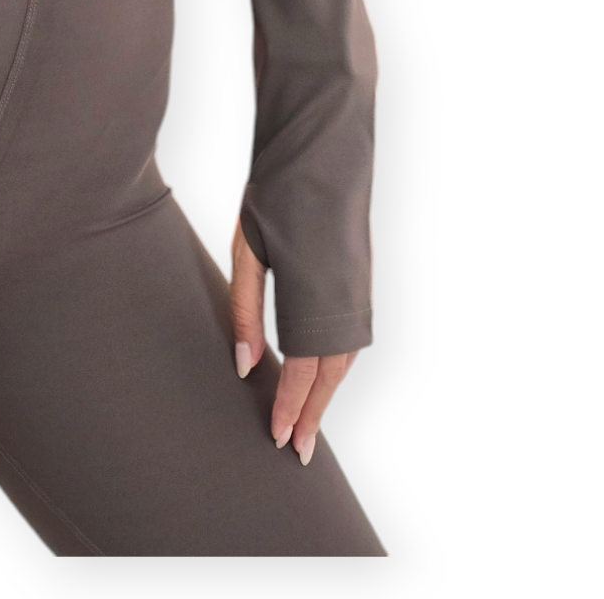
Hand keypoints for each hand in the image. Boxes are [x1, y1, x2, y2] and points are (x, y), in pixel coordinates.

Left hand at [229, 216, 356, 467]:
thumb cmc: (275, 195)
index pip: (304, 370)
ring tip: (307, 424)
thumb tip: (244, 365)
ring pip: (344, 360)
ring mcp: (357, 291)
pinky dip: (336, 366)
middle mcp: (344, 300)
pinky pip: (350, 338)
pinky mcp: (359, 281)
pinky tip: (321, 376)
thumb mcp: (248, 250)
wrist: (319, 149)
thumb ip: (245, 309)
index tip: (279, 439)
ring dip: (326, 394)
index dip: (291, 406)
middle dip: (313, 415)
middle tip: (297, 453)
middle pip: (331, 375)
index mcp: (313, 296)